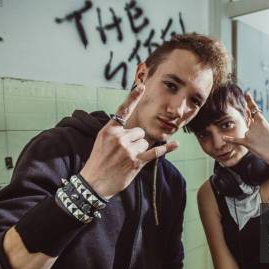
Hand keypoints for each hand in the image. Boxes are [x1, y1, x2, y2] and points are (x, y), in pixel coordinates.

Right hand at [80, 83, 178, 197]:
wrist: (93, 183)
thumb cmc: (98, 161)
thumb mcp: (102, 141)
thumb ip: (116, 132)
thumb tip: (134, 128)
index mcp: (110, 130)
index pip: (123, 111)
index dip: (133, 97)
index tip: (142, 86)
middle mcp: (119, 137)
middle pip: (139, 131)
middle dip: (135, 141)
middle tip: (122, 153)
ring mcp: (128, 150)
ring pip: (145, 142)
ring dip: (140, 150)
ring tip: (126, 160)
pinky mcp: (136, 162)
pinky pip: (154, 152)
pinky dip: (166, 148)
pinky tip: (175, 144)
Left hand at [222, 93, 268, 163]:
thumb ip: (259, 126)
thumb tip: (250, 126)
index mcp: (262, 121)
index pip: (254, 109)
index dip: (249, 101)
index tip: (246, 93)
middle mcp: (255, 125)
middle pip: (249, 123)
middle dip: (251, 123)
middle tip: (253, 123)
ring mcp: (250, 133)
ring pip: (247, 134)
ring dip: (253, 140)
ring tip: (263, 145)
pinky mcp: (247, 142)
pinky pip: (236, 140)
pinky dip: (230, 139)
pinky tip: (223, 138)